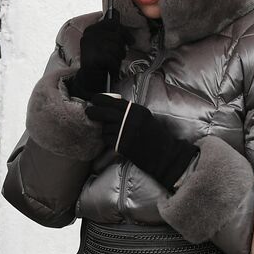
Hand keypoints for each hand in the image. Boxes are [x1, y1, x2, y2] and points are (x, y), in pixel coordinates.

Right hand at [66, 15, 129, 98]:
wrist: (89, 79)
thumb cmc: (99, 61)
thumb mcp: (102, 44)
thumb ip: (110, 33)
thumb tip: (121, 23)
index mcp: (91, 29)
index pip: (112, 23)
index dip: (124, 31)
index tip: (130, 40)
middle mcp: (89, 35)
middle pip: (117, 36)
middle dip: (122, 48)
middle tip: (120, 56)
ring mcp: (91, 45)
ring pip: (116, 47)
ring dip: (118, 57)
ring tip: (113, 63)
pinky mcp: (94, 56)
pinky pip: (112, 59)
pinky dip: (114, 66)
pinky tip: (111, 69)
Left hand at [84, 94, 198, 192]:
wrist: (164, 154)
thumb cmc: (156, 136)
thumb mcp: (145, 117)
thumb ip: (130, 111)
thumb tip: (111, 106)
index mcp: (137, 110)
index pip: (114, 101)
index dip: (101, 99)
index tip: (94, 99)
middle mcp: (130, 120)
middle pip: (105, 113)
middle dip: (94, 111)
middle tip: (88, 111)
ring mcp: (126, 133)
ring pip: (105, 128)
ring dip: (104, 129)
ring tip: (110, 131)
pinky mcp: (122, 145)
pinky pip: (108, 139)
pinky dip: (107, 139)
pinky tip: (112, 140)